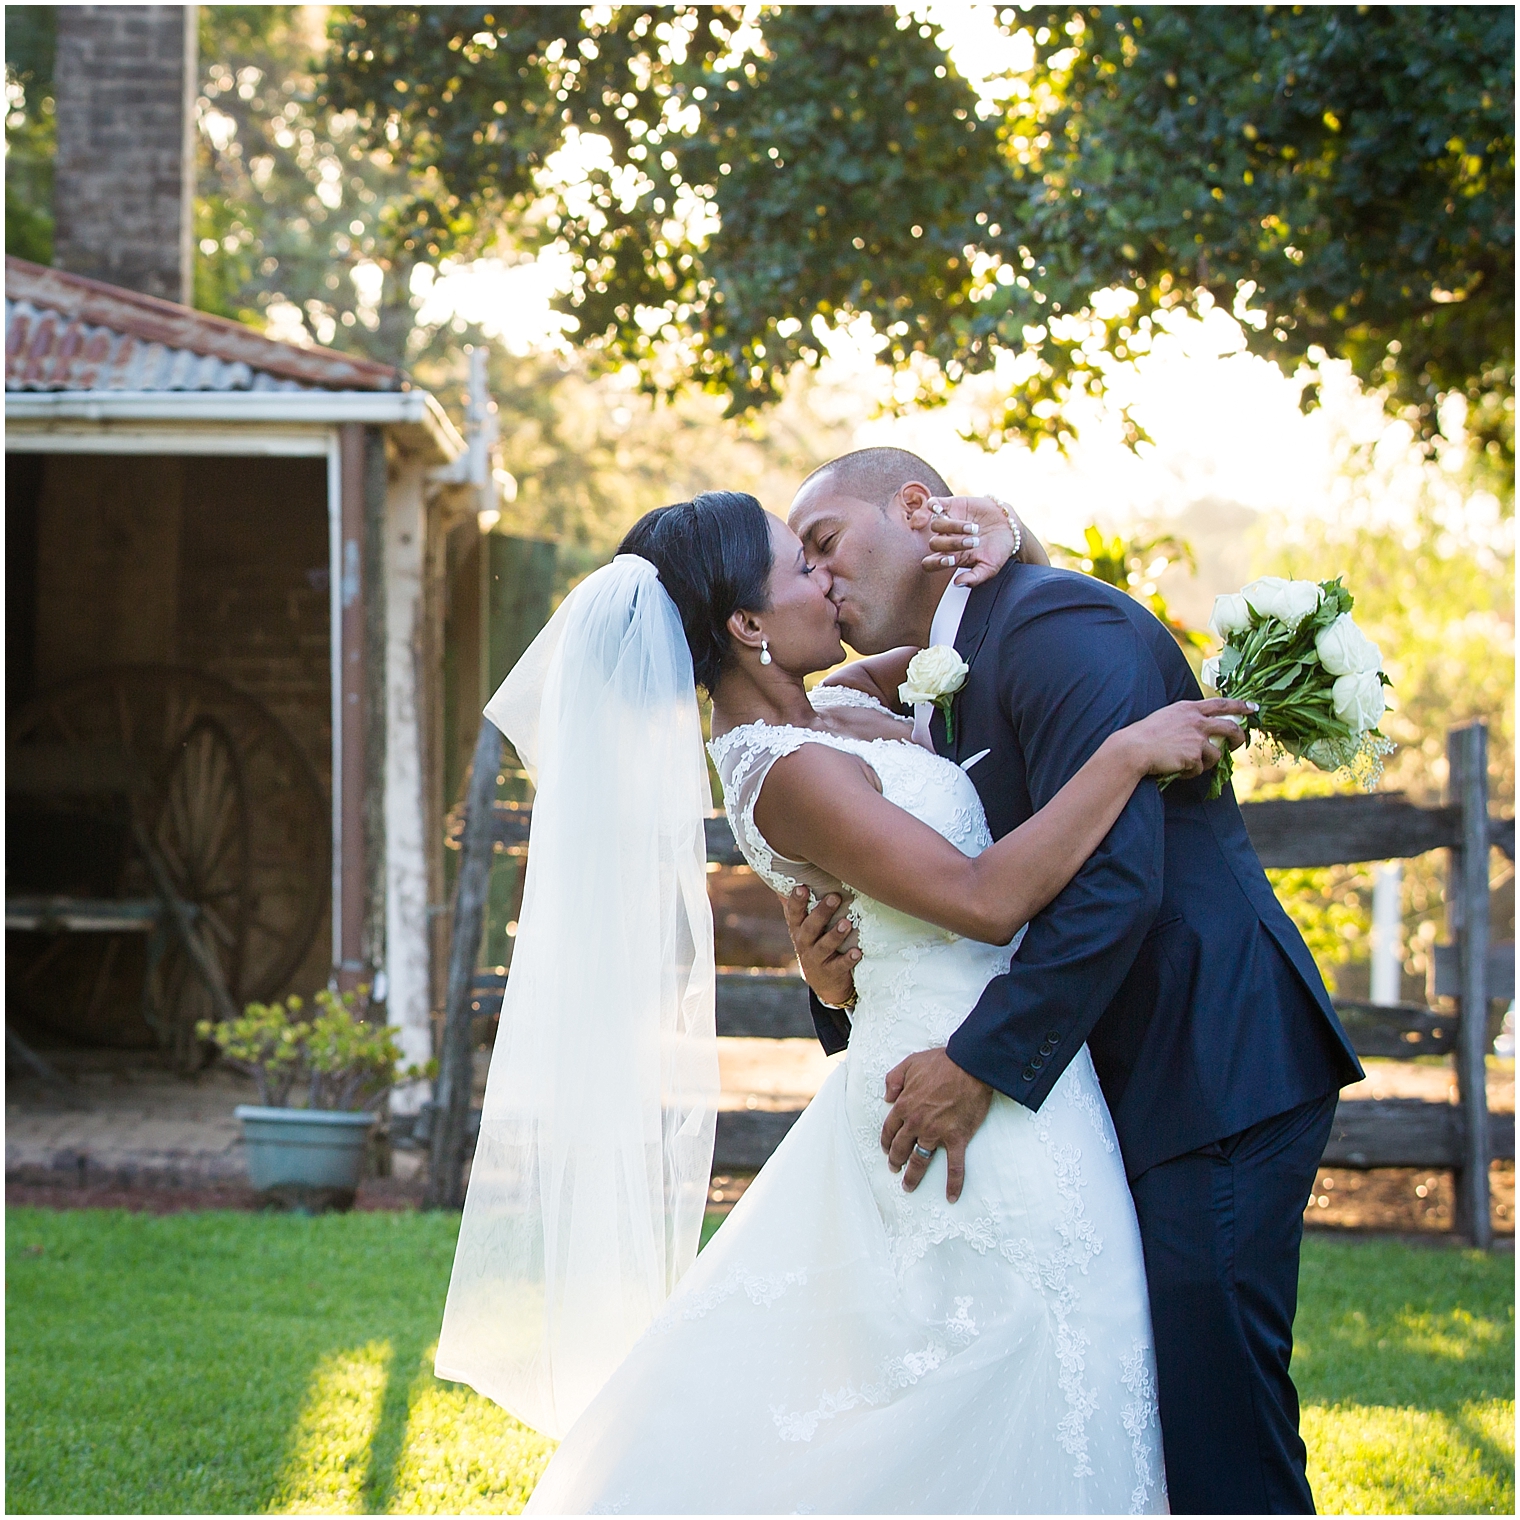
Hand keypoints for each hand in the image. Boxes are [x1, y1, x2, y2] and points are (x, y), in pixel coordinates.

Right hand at [781, 886, 858, 1007]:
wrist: (823, 983)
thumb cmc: (815, 944)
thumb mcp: (804, 928)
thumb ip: (799, 906)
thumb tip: (786, 876)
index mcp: (798, 930)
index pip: (794, 913)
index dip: (796, 901)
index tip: (802, 887)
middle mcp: (804, 944)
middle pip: (810, 928)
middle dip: (822, 913)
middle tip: (834, 897)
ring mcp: (816, 960)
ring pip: (824, 946)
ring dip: (835, 934)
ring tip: (847, 923)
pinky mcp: (831, 973)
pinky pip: (840, 966)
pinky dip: (848, 959)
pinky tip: (857, 952)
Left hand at [880, 1048, 992, 1202]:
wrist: (969, 1066)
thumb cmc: (941, 1062)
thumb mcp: (909, 1063)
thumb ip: (893, 1079)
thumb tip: (887, 1097)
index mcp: (904, 1106)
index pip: (890, 1129)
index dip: (886, 1142)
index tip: (887, 1150)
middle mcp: (917, 1123)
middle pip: (901, 1148)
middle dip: (895, 1161)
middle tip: (895, 1170)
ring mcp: (936, 1133)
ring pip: (920, 1160)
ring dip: (913, 1176)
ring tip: (908, 1187)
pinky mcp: (957, 1138)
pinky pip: (954, 1166)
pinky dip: (953, 1183)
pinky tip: (951, 1196)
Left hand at [920, 496, 1026, 588]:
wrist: (1009, 527)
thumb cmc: (998, 551)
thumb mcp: (990, 568)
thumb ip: (974, 578)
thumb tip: (957, 583)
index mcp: (950, 557)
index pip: (930, 563)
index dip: (935, 563)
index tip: (952, 561)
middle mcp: (945, 540)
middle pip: (934, 543)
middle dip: (953, 544)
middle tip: (973, 542)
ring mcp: (947, 522)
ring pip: (936, 524)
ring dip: (954, 526)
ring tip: (974, 529)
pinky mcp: (951, 506)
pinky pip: (933, 504)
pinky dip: (933, 505)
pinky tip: (941, 509)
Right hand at [1120, 698, 1253, 778]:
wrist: (1134, 748)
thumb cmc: (1145, 735)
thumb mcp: (1168, 717)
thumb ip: (1187, 719)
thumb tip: (1204, 731)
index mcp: (1189, 708)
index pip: (1221, 704)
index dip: (1240, 705)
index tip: (1253, 708)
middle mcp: (1196, 721)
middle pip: (1230, 728)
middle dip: (1239, 738)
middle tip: (1238, 745)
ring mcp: (1197, 738)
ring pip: (1217, 754)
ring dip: (1207, 762)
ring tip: (1191, 764)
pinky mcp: (1195, 755)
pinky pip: (1200, 768)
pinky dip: (1191, 771)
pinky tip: (1177, 769)